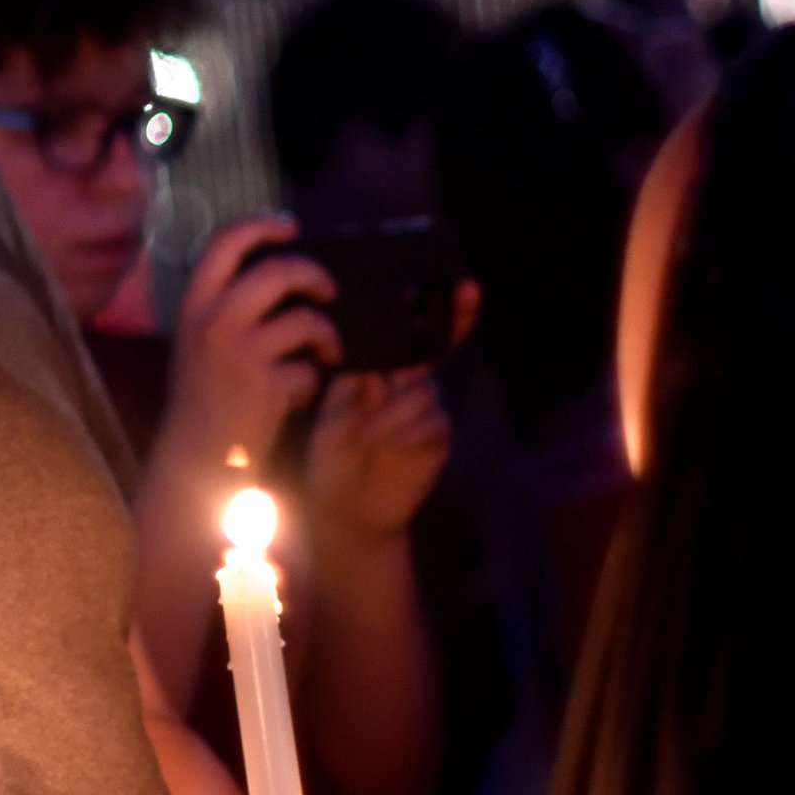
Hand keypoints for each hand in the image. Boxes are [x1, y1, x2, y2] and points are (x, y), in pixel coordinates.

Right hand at [162, 216, 338, 470]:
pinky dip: (311, 383)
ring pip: (308, 320)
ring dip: (327, 336)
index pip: (225, 242)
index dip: (263, 225)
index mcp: (194, 305)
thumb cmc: (201, 401)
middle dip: (316, 276)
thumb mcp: (198, 342)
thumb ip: (226, 308)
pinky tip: (296, 397)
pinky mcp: (267, 386)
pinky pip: (310, 370)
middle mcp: (214, 322)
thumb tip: (278, 276)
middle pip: (281, 270)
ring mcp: (241, 353)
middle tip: (329, 292)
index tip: (291, 227)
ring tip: (327, 354)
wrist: (194, 460)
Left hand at [303, 279, 472, 545]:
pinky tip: (388, 447)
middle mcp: (408, 385)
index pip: (408, 337)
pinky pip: (431, 421)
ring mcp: (427, 409)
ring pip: (423, 391)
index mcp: (380, 374)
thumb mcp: (331, 420)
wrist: (346, 511)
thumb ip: (353, 392)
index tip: (461, 283)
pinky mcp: (439, 435)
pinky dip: (405, 432)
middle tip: (464, 294)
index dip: (438, 311)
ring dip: (394, 412)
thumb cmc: (331, 459)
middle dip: (452, 322)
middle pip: (432, 349)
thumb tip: (376, 367)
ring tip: (368, 436)